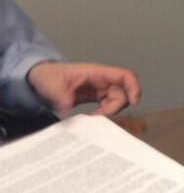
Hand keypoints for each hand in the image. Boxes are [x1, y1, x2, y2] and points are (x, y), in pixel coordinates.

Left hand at [27, 61, 141, 115]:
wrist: (41, 78)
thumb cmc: (48, 76)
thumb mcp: (52, 86)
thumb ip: (61, 97)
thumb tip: (69, 109)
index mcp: (97, 73)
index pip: (125, 76)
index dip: (134, 87)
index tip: (134, 102)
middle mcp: (103, 80)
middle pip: (123, 94)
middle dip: (115, 108)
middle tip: (98, 118)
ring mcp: (101, 89)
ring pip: (117, 102)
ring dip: (109, 113)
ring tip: (92, 119)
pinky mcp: (97, 97)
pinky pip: (108, 106)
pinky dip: (103, 114)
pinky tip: (91, 118)